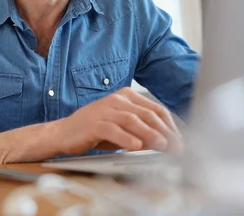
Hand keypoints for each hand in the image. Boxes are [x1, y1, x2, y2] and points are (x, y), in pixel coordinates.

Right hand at [52, 87, 182, 155]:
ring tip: (162, 145)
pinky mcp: (93, 122)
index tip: (180, 141)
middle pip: (147, 114)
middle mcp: (117, 99)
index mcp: (126, 96)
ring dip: (150, 134)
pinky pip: (113, 129)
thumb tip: (165, 142)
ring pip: (132, 120)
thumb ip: (142, 132)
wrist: (64, 133)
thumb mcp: (122, 129)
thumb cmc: (95, 131)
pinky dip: (127, 138)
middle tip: (177, 147)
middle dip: (165, 132)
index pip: (155, 109)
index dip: (170, 126)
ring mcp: (104, 109)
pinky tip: (136, 146)